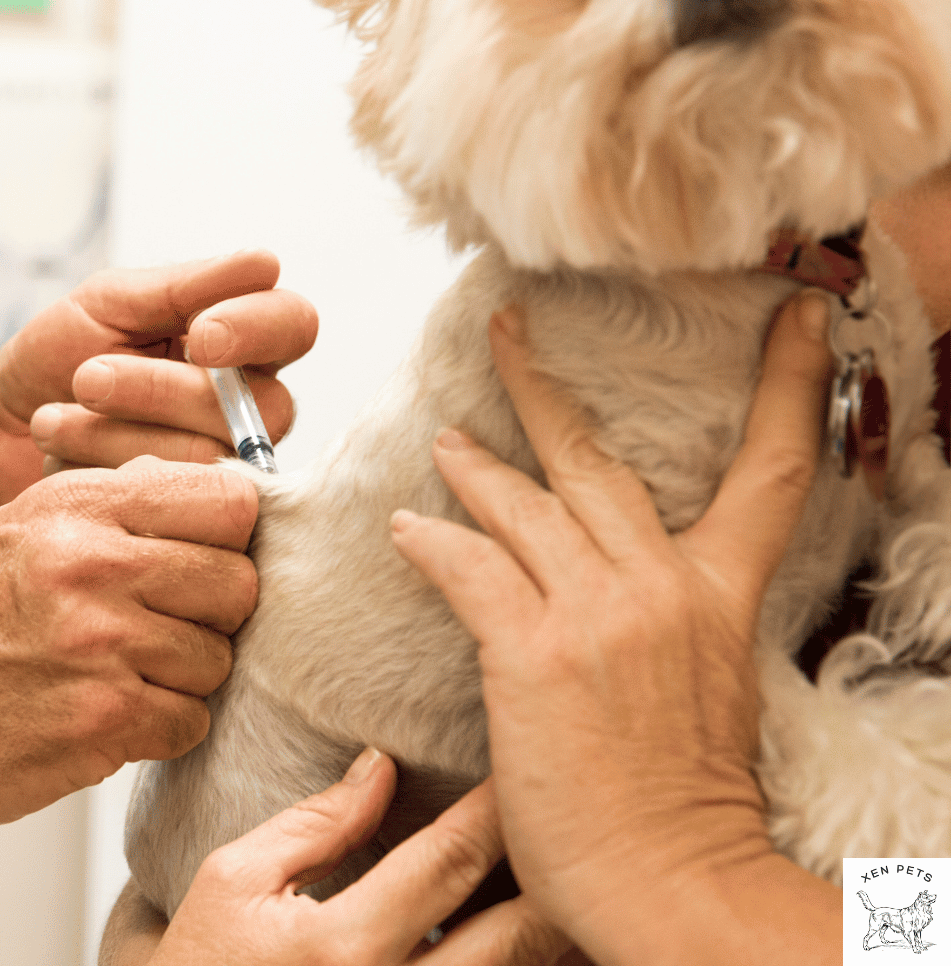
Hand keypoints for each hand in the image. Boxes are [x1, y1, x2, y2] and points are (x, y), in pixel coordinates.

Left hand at [0, 251, 317, 507]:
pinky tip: (63, 461)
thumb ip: (186, 287)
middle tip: (86, 378)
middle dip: (160, 389)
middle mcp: (247, 408)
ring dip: (115, 433)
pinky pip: (173, 505)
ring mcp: (222, 470)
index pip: (293, 325)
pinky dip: (104, 474)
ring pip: (210, 458)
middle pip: (260, 406)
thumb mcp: (110, 304)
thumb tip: (264, 264)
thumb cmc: (57, 358)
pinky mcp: (187, 522)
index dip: (258, 330)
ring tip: (52, 420)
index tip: (202, 335)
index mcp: (237, 342)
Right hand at [0, 456, 259, 831]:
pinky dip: (158, 730)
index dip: (227, 538)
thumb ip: (113, 507)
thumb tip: (218, 495)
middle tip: (159, 631)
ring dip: (181, 679)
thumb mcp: (19, 530)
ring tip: (116, 677)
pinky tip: (105, 718)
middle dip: (210, 616)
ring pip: (218, 659)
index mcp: (75, 505)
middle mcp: (90, 563)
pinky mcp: (101, 721)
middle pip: (237, 582)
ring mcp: (98, 644)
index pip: (227, 499)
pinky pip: (188, 722)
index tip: (201, 561)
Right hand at [150, 750, 566, 965]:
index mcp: (343, 946)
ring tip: (584, 876)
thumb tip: (384, 764)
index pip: (448, 861)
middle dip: (560, 874)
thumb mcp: (233, 880)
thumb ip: (314, 825)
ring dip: (556, 933)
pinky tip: (545, 937)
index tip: (536, 760)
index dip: (499, 809)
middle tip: (597, 819)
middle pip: (516, 936)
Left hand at [388, 293, 834, 956]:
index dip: (789, 385)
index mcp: (719, 598)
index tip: (795, 319)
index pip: (774, 472)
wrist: (672, 881)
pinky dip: (434, 541)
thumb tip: (631, 593)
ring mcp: (596, 615)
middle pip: (597, 461)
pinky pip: (471, 567)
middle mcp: (661, 589)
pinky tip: (406, 528)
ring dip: (475, 466)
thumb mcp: (711, 691)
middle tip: (508, 335)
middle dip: (545, 389)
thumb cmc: (684, 803)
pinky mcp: (533, 652)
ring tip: (445, 440)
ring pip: (524, 504)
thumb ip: (674, 625)